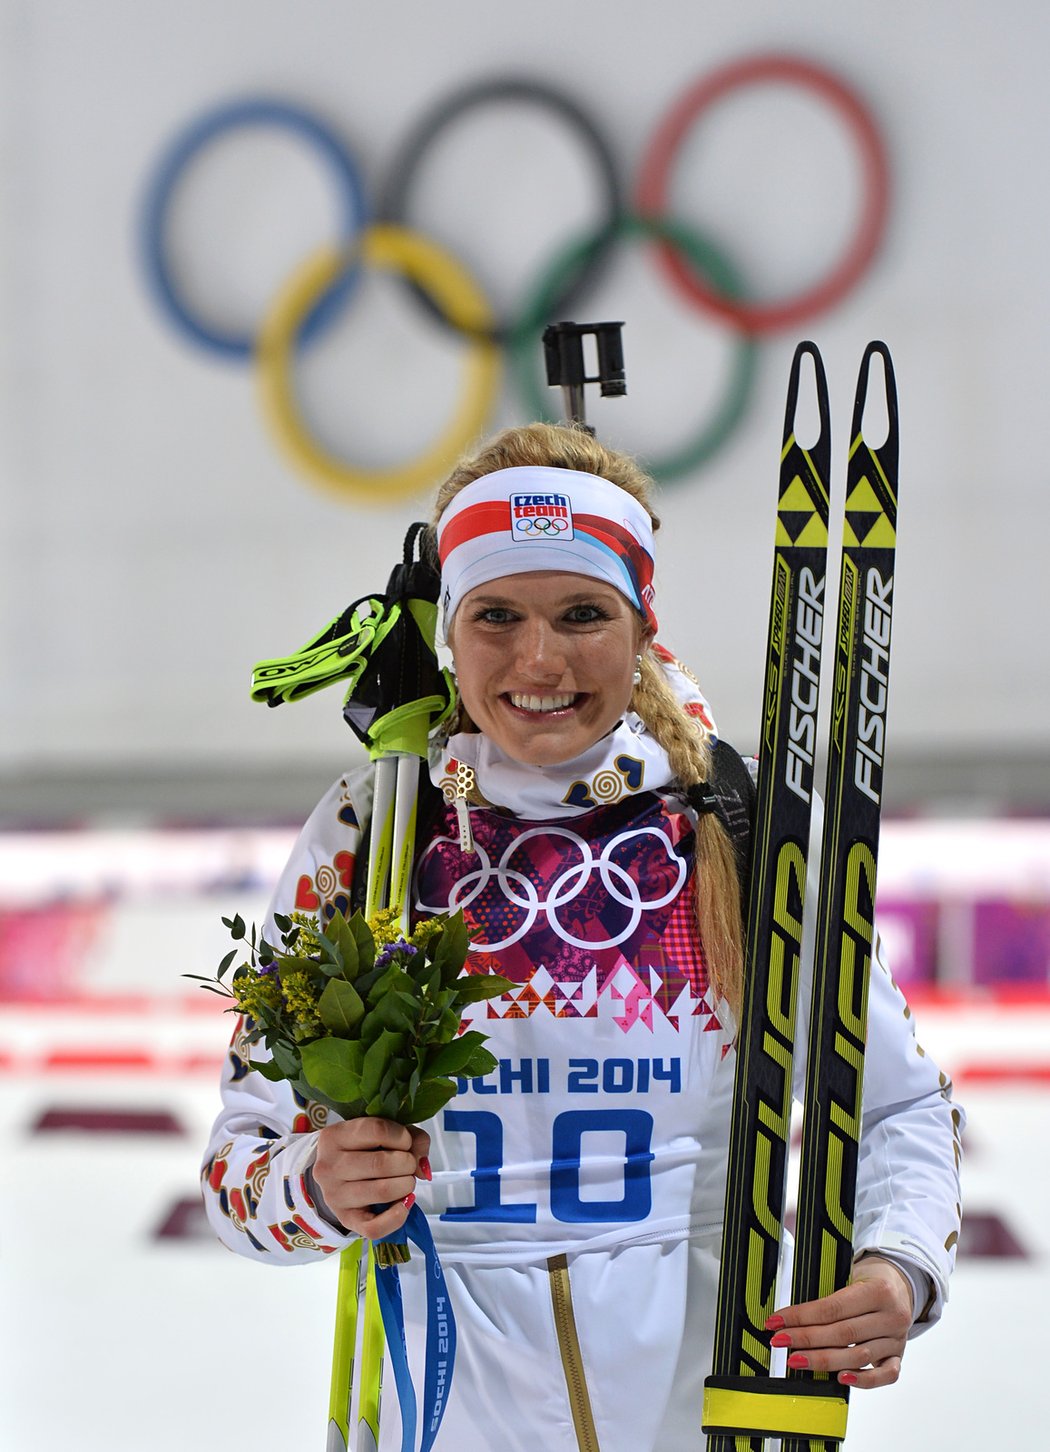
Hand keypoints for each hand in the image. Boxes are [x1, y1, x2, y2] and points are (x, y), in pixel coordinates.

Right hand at [311, 1117, 430, 1239]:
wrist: (336, 1175)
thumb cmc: (361, 1149)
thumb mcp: (381, 1132)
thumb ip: (410, 1137)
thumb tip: (422, 1164)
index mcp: (334, 1136)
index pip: (377, 1130)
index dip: (402, 1137)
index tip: (406, 1142)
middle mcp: (329, 1166)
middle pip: (381, 1163)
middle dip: (407, 1163)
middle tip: (409, 1164)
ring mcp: (335, 1196)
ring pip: (382, 1191)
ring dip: (406, 1185)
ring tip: (406, 1181)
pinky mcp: (346, 1220)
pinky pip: (375, 1227)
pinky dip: (398, 1216)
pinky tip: (405, 1203)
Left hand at [765, 1255, 913, 1387]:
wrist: (901, 1285)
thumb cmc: (869, 1279)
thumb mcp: (852, 1273)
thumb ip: (830, 1293)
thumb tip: (792, 1312)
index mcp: (878, 1290)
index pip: (833, 1308)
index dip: (801, 1316)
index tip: (777, 1321)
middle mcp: (891, 1316)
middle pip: (842, 1334)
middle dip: (806, 1339)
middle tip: (780, 1341)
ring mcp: (897, 1340)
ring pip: (857, 1357)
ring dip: (823, 1361)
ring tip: (796, 1360)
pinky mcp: (898, 1357)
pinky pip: (886, 1375)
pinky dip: (863, 1381)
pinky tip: (840, 1378)